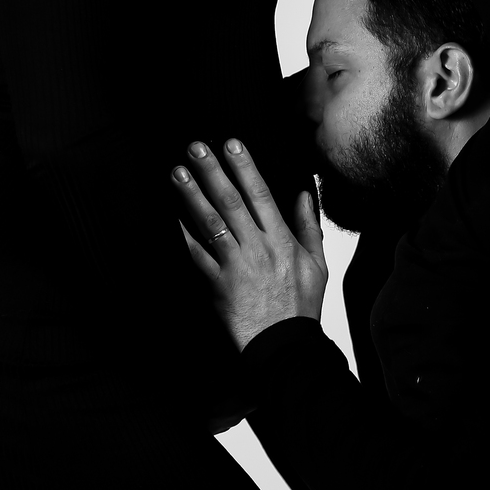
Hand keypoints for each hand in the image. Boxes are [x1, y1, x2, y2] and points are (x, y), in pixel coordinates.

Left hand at [171, 139, 327, 350]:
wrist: (283, 345)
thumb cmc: (300, 306)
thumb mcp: (317, 264)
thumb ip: (309, 226)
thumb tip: (304, 193)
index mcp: (282, 240)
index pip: (261, 194)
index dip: (245, 167)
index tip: (231, 144)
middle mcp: (258, 248)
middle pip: (231, 202)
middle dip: (211, 171)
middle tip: (195, 148)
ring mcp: (236, 266)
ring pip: (210, 224)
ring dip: (191, 195)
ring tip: (177, 172)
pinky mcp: (217, 285)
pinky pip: (197, 255)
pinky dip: (183, 235)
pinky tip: (172, 215)